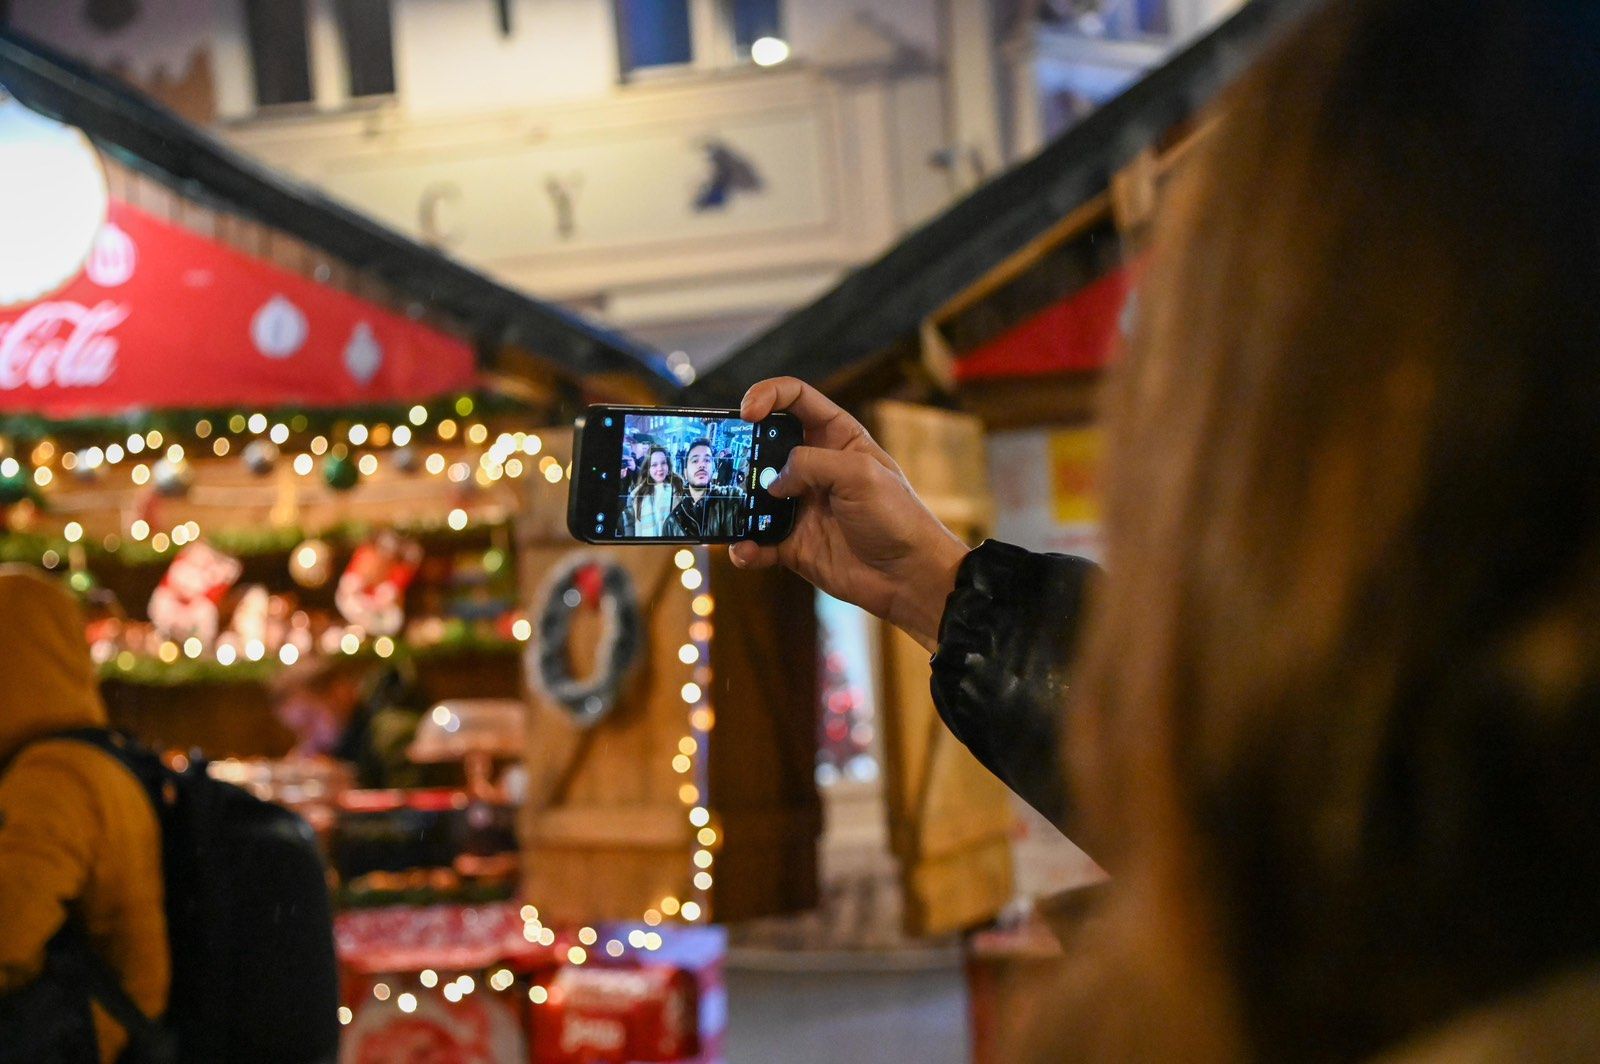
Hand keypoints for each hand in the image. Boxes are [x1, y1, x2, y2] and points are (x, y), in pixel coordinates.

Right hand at [731, 377, 969, 651]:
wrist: (909, 576)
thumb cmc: (897, 517)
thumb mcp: (860, 475)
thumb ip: (811, 464)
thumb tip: (773, 483)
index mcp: (836, 438)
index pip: (795, 399)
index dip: (768, 395)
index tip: (748, 412)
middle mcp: (813, 467)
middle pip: (762, 445)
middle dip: (739, 450)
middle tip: (724, 464)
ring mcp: (799, 506)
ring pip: (752, 495)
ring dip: (734, 501)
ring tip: (726, 509)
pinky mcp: (792, 543)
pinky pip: (757, 541)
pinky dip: (745, 547)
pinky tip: (746, 551)